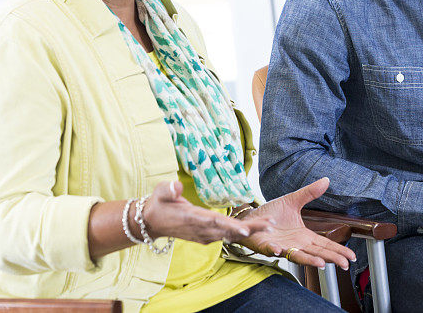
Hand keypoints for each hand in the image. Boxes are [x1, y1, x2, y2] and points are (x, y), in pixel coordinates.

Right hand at [142, 180, 274, 244]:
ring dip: (250, 230)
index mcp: (191, 218)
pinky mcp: (206, 236)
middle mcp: (200, 230)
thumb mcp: (159, 193)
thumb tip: (176, 187)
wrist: (152, 223)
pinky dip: (241, 233)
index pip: (213, 223)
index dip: (230, 227)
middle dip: (250, 228)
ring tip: (269, 226)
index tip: (245, 229)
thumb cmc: (158, 204)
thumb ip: (168, 190)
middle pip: (228, 230)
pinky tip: (255, 228)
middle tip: (270, 225)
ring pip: (230, 234)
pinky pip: (226, 236)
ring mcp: (204, 235)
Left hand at [236, 177, 356, 268]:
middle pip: (316, 253)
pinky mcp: (266, 246)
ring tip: (321, 263)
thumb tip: (326, 180)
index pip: (325, 245)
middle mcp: (295, 244)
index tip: (351, 257)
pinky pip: (271, 249)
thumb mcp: (293, 201)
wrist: (251, 217)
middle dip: (330, 259)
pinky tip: (280, 250)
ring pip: (297, 255)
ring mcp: (281, 247)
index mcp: (304, 236)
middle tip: (344, 265)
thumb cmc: (272, 214)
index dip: (338, 250)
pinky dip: (275, 251)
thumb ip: (309, 193)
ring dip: (308, 259)